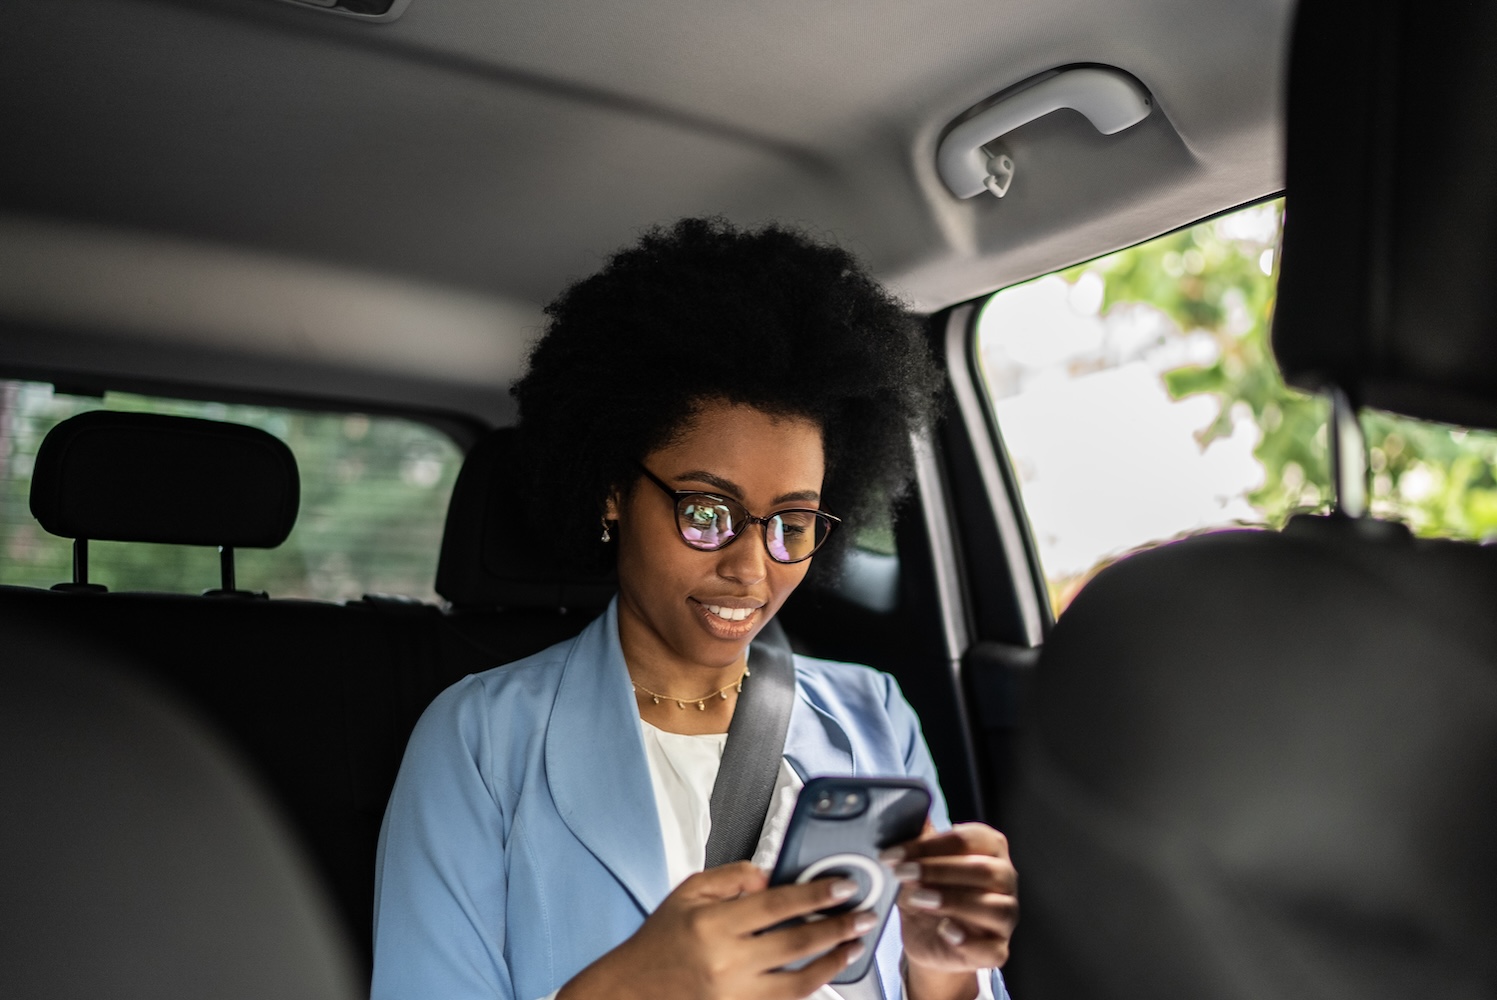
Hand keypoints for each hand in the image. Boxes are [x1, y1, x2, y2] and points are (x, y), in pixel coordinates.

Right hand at [557, 861, 872, 999]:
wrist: (630, 993)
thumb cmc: (658, 943)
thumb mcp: (686, 893)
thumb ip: (731, 877)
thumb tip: (770, 876)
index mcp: (713, 925)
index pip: (777, 904)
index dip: (816, 894)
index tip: (843, 887)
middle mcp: (727, 963)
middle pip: (797, 943)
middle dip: (837, 927)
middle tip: (864, 916)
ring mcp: (736, 995)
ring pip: (799, 981)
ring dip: (833, 962)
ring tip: (854, 946)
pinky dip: (810, 988)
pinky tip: (825, 973)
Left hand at [888, 822, 1017, 990]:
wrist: (927, 937)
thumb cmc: (927, 889)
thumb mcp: (917, 861)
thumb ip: (915, 837)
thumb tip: (900, 809)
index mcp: (990, 848)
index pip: (967, 839)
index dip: (929, 845)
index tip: (894, 854)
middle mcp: (1004, 879)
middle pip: (983, 870)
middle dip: (939, 870)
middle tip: (904, 873)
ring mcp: (1006, 916)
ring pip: (994, 908)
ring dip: (953, 901)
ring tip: (918, 898)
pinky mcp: (997, 948)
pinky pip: (992, 948)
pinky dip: (969, 940)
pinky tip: (945, 930)